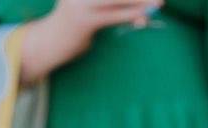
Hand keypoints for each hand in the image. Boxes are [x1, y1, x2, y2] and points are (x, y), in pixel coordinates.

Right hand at [21, 0, 162, 82]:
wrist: (50, 43)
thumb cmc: (74, 26)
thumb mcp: (94, 11)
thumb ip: (116, 9)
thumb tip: (145, 15)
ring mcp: (80, 3)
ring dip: (139, 1)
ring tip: (157, 2)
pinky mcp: (84, 20)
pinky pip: (113, 16)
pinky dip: (130, 15)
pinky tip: (143, 16)